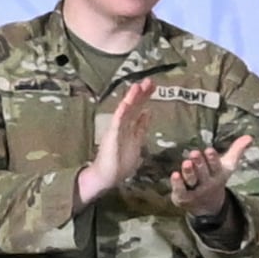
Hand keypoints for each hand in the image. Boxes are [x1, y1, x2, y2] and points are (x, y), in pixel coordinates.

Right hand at [73, 81, 154, 208]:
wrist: (105, 177)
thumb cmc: (119, 165)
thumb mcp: (136, 144)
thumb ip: (141, 128)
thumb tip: (148, 113)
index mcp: (130, 128)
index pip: (139, 110)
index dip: (145, 98)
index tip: (153, 87)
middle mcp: (123, 126)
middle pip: (134, 107)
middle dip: (142, 94)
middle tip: (151, 81)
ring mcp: (117, 129)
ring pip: (126, 110)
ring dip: (133, 98)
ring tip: (140, 85)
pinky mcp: (112, 134)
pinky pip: (118, 120)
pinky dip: (123, 110)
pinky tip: (128, 100)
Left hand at [169, 135, 257, 225]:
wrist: (208, 206)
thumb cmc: (215, 178)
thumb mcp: (227, 166)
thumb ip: (237, 150)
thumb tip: (249, 137)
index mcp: (218, 174)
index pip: (216, 166)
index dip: (212, 159)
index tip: (209, 150)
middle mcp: (207, 183)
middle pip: (203, 172)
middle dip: (199, 163)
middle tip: (194, 153)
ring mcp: (195, 191)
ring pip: (192, 181)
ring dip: (189, 172)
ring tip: (186, 163)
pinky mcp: (183, 197)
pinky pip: (180, 191)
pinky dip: (177, 184)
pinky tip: (174, 175)